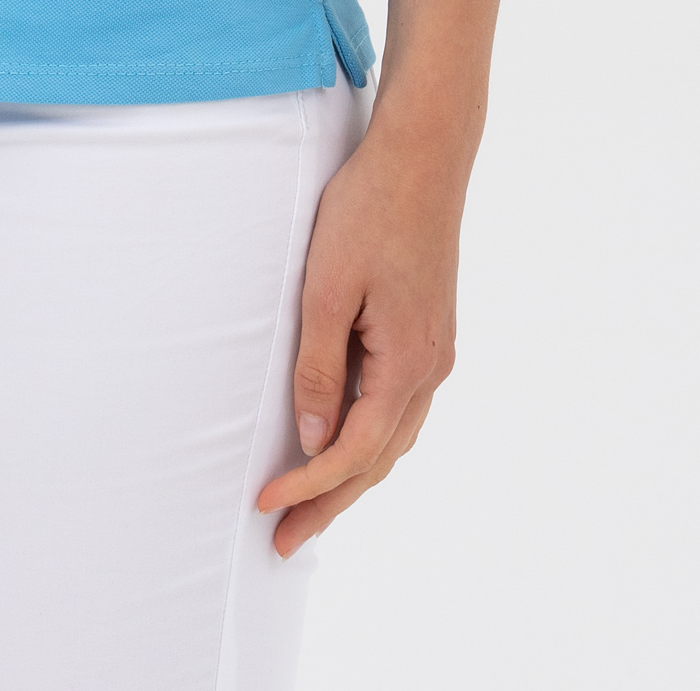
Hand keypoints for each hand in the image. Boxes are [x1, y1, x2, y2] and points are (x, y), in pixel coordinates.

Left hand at [255, 114, 463, 557]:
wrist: (422, 157)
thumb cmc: (369, 211)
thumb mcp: (328, 288)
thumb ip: (319, 367)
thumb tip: (310, 438)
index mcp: (408, 364)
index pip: (354, 452)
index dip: (309, 488)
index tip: (265, 509)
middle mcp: (430, 369)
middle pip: (379, 460)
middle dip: (331, 503)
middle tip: (284, 543)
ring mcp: (434, 351)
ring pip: (392, 438)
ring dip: (351, 476)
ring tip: (308, 506)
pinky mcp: (427, 332)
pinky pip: (398, 407)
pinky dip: (368, 438)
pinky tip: (342, 441)